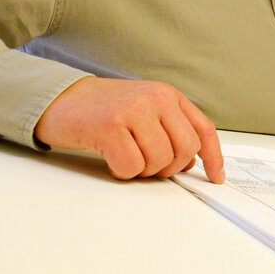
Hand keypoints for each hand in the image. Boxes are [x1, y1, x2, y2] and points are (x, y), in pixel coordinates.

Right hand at [34, 77, 224, 183]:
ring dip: (143, 171)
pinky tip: (111, 160)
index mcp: (168, 95)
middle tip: (147, 166)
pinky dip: (122, 172)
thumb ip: (170, 130)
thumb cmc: (102, 109)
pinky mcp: (109, 125)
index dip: (214, 158)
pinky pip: (131, 166)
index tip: (215, 178)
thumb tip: (191, 163)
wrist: (59, 98)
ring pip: (159, 161)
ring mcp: (133, 110)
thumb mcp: (144, 110)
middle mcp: (156, 98)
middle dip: (169, 168)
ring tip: (125, 158)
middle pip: (184, 150)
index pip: (203, 130)